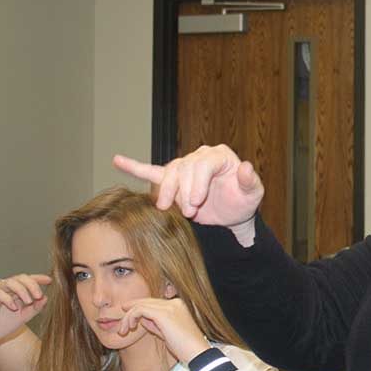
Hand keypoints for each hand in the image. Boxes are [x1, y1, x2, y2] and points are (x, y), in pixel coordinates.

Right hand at [0, 274, 51, 340]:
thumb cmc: (7, 323)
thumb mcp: (25, 316)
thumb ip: (36, 307)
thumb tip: (45, 298)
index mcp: (17, 290)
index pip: (28, 279)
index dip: (38, 278)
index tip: (49, 280)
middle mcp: (7, 287)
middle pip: (21, 277)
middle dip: (32, 284)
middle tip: (39, 295)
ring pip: (11, 282)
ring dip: (22, 290)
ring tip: (29, 302)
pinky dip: (8, 299)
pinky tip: (14, 308)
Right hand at [113, 144, 263, 232]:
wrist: (233, 215)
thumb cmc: (244, 202)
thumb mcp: (253, 194)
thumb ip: (250, 181)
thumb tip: (246, 166)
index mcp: (220, 155)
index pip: (203, 164)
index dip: (196, 183)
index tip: (196, 203)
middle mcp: (201, 156)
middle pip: (183, 169)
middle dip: (183, 192)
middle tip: (190, 212)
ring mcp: (186, 166)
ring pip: (169, 173)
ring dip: (167, 192)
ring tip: (168, 208)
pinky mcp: (174, 179)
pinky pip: (152, 171)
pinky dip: (134, 167)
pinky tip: (118, 160)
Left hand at [119, 297, 208, 362]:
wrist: (197, 353)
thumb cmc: (185, 348)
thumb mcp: (168, 334)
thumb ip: (156, 324)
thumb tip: (142, 320)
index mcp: (178, 306)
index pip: (154, 303)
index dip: (139, 309)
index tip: (129, 320)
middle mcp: (174, 303)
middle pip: (146, 301)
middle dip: (131, 311)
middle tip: (122, 324)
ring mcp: (169, 306)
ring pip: (141, 304)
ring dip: (129, 316)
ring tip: (123, 330)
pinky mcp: (163, 313)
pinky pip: (141, 309)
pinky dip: (132, 317)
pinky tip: (129, 327)